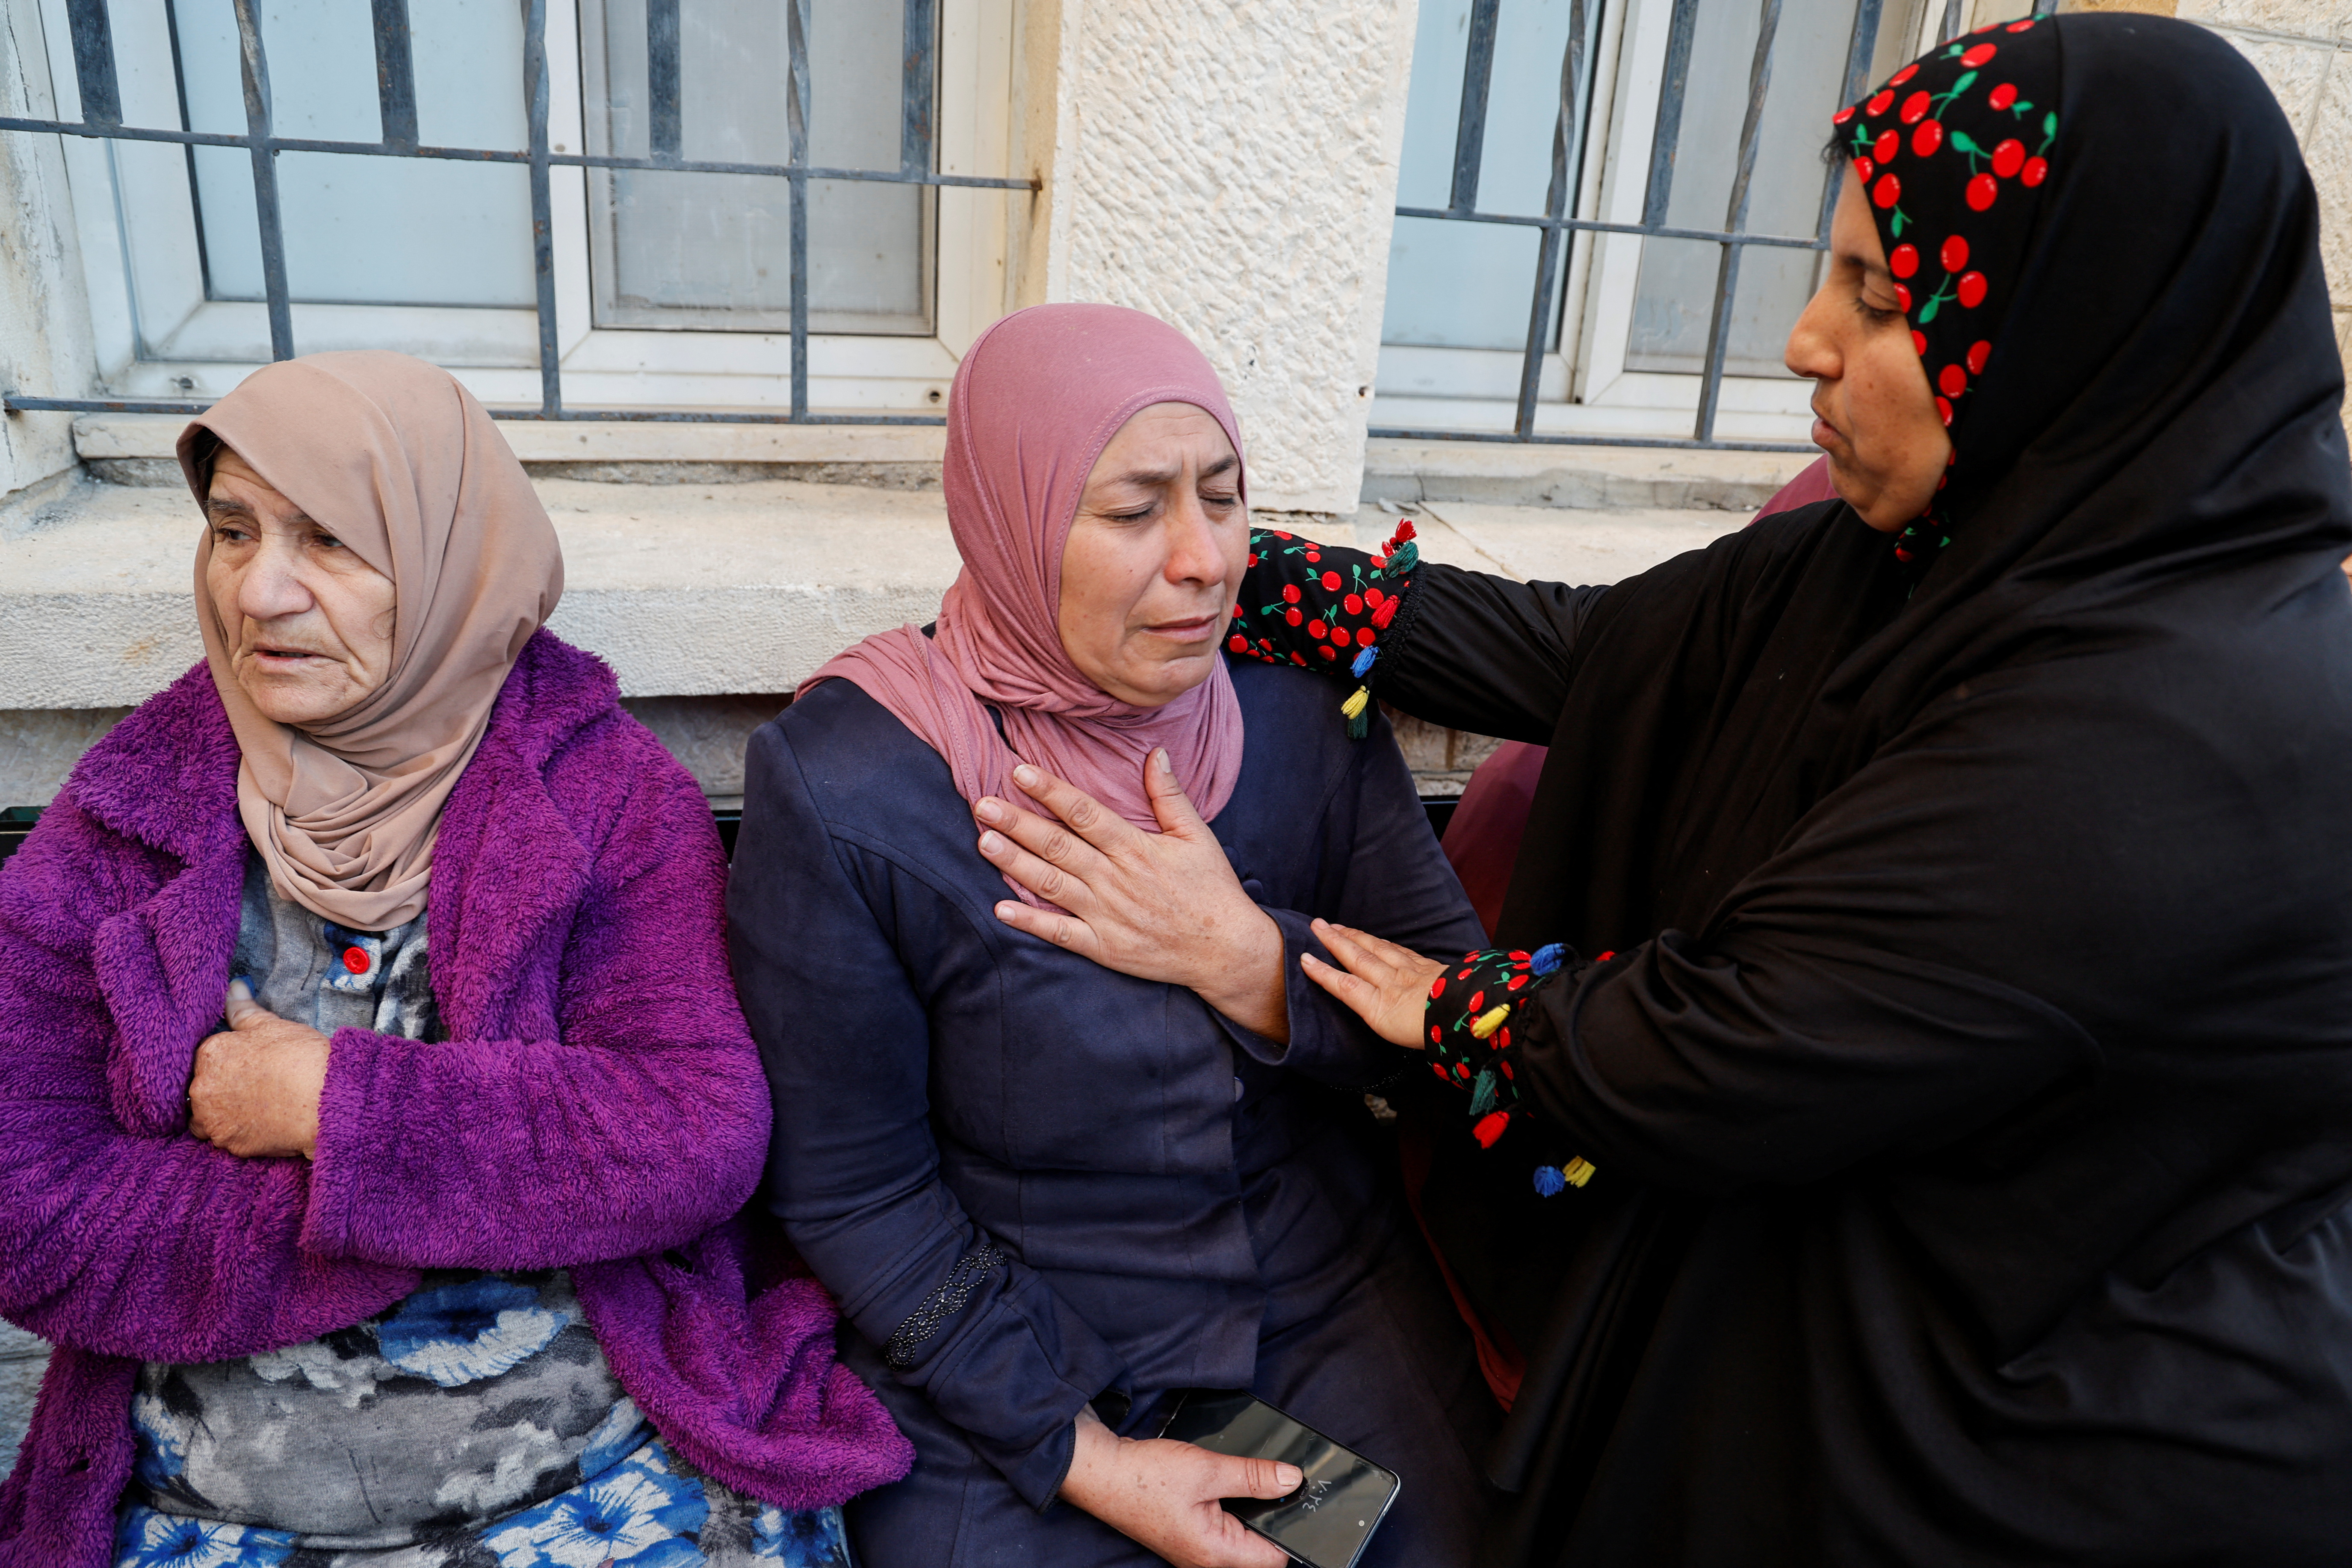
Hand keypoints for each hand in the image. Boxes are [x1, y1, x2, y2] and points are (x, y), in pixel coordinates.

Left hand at [188, 981, 330, 1158]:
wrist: (323, 1101)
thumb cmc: (299, 1057)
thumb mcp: (271, 1025)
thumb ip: (243, 1009)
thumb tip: (233, 987)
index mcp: (209, 1054)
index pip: (205, 1056)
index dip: (227, 1059)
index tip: (246, 1062)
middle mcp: (201, 1089)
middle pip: (201, 1087)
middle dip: (220, 1086)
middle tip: (252, 1084)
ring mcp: (213, 1120)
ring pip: (204, 1117)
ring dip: (219, 1113)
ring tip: (251, 1106)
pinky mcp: (229, 1144)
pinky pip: (224, 1138)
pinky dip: (237, 1132)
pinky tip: (259, 1122)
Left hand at [978, 752, 1287, 1040]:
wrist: (1225, 949)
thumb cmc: (1211, 888)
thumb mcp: (1197, 836)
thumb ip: (1170, 795)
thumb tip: (1156, 753)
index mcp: (1135, 848)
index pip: (1084, 813)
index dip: (1050, 791)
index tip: (1019, 771)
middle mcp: (1115, 879)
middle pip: (1058, 845)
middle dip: (1018, 823)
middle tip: (983, 804)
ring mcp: (1106, 915)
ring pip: (1051, 884)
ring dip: (1014, 863)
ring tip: (984, 841)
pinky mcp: (1103, 946)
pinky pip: (1060, 933)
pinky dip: (1030, 921)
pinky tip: (1001, 908)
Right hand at [1059, 1408, 1296, 1567]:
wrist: (1104, 1474)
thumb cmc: (1146, 1477)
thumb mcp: (1208, 1469)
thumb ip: (1253, 1476)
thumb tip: (1290, 1479)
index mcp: (1217, 1554)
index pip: (1276, 1557)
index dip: (1291, 1528)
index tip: (1298, 1499)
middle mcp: (1207, 1562)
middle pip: (1260, 1552)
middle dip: (1270, 1518)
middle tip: (1275, 1484)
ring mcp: (1196, 1553)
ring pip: (1241, 1541)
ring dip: (1249, 1513)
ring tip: (1249, 1483)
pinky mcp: (1188, 1539)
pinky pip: (1223, 1533)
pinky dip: (1231, 1511)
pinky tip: (1226, 1488)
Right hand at [1299, 918, 1447, 1049]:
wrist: (1466, 1014)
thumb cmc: (1430, 1031)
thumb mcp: (1393, 1032)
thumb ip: (1374, 1013)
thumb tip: (1354, 994)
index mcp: (1380, 1006)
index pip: (1345, 985)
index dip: (1323, 973)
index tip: (1304, 958)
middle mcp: (1391, 983)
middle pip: (1358, 958)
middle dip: (1335, 941)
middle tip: (1317, 925)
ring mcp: (1410, 971)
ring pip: (1377, 949)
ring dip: (1355, 936)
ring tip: (1339, 927)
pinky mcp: (1426, 966)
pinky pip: (1399, 950)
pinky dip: (1383, 943)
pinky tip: (1378, 940)